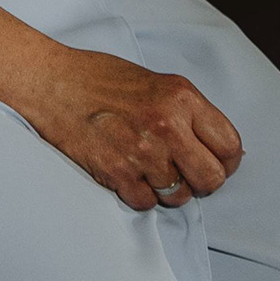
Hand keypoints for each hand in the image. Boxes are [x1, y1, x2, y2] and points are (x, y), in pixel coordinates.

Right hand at [19, 44, 242, 211]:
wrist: (49, 82)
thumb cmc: (98, 78)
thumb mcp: (156, 82)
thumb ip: (188, 113)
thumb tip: (215, 145)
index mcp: (182, 98)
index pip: (230, 146)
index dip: (226, 161)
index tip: (215, 163)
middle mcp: (167, 126)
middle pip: (212, 179)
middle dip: (201, 181)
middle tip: (185, 174)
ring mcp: (141, 152)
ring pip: (179, 196)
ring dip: (168, 189)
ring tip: (149, 169)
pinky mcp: (116, 172)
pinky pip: (147, 202)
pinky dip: (140, 194)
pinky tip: (127, 172)